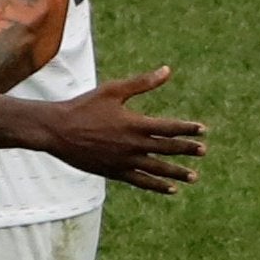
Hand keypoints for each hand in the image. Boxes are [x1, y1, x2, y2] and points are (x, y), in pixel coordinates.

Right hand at [48, 66, 205, 193]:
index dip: (187, 129)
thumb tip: (167, 70)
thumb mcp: (112, 90)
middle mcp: (133, 145)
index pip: (169, 128)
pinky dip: (157, 186)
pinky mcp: (114, 172)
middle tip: (203, 151)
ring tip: (193, 176)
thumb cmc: (83, 106)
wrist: (56, 130)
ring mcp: (124, 161)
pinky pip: (141, 182)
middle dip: (187, 149)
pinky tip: (170, 189)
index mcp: (134, 124)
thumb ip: (142, 83)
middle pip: (167, 149)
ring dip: (177, 172)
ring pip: (158, 169)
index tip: (203, 130)